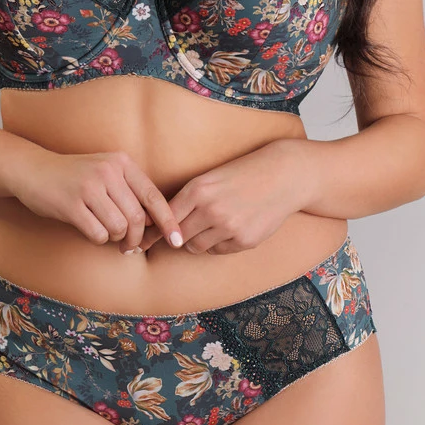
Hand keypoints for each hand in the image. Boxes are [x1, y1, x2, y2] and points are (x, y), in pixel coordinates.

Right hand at [10, 148, 185, 252]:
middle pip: (138, 218)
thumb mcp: (105, 172)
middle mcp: (108, 172)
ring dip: (115, 238)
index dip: (168, 222)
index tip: (177, 240)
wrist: (32, 170)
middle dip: (137, 238)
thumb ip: (130, 191)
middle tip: (129, 246)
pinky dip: (97, 238)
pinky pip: (98, 234)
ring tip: (105, 232)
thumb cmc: (74, 176)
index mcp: (122, 163)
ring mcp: (89, 187)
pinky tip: (88, 228)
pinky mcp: (72, 204)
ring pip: (119, 228)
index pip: (154, 197)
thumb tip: (155, 224)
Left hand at [137, 138, 310, 255]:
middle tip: (178, 234)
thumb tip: (162, 224)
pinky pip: (218, 251)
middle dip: (176, 236)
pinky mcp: (244, 240)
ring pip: (196, 247)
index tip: (142, 241)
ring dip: (197, 241)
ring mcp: (228, 227)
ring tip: (210, 226)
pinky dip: (218, 244)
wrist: (283, 175)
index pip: (165, 218)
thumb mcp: (211, 178)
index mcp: (198, 189)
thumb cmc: (243, 174)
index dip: (153, 231)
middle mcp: (210, 210)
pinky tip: (230, 228)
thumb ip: (188, 199)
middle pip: (178, 236)